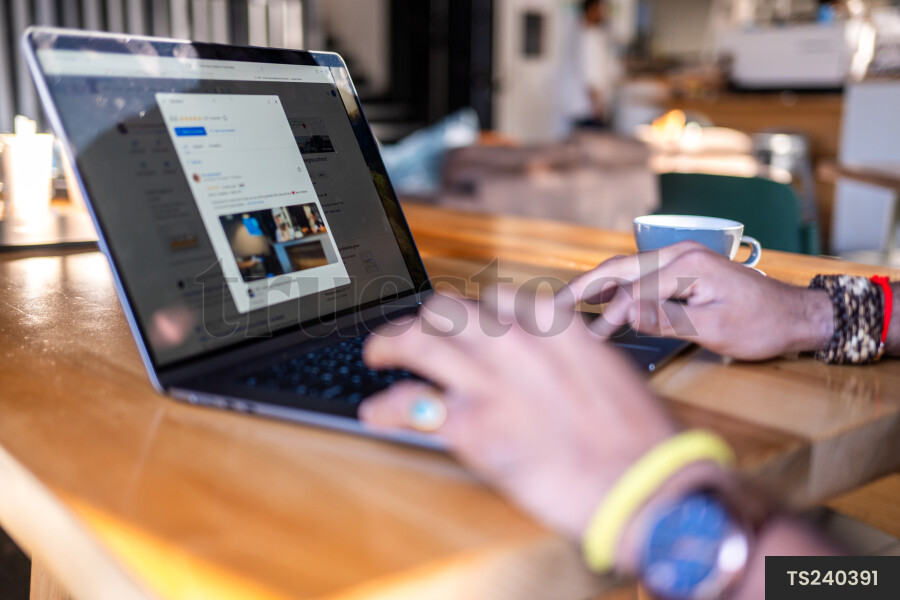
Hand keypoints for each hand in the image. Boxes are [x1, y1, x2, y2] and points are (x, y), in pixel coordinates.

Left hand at [360, 292, 675, 542]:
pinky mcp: (472, 424)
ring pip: (417, 340)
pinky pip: (409, 404)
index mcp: (554, 323)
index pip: (494, 300)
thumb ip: (561, 356)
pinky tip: (376, 413)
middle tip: (411, 336)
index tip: (462, 327)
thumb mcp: (604, 371)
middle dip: (424, 320)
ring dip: (388, 345)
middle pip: (446, 309)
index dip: (471, 315)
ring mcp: (491, 378)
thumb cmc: (636, 437)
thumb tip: (534, 362)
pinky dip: (385, 408)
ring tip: (377, 356)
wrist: (644, 486)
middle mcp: (517, 340)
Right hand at [560, 242, 833, 360]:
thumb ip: (665, 318)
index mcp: (685, 266)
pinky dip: (615, 289)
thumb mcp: (713, 328)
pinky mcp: (682, 271)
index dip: (603, 313)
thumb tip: (623, 313)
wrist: (796, 315)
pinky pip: (640, 277)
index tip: (582, 337)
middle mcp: (678, 255)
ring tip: (564, 307)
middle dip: (581, 289)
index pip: (630, 289)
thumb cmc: (761, 325)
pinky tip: (599, 301)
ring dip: (594, 287)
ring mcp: (680, 260)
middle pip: (617, 269)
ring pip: (625, 271)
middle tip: (550, 310)